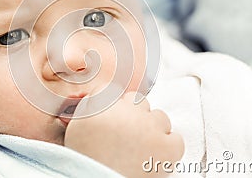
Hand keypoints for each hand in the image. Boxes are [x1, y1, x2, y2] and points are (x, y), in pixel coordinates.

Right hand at [64, 92, 183, 176]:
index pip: (112, 90)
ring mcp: (150, 127)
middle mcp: (128, 110)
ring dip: (153, 129)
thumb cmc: (84, 161)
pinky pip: (176, 139)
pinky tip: (155, 157)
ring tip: (142, 148)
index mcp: (102, 104)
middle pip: (137, 100)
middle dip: (134, 115)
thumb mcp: (76, 129)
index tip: (113, 119)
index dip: (113, 106)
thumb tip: (97, 99)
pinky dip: (168, 148)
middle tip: (127, 135)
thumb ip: (88, 108)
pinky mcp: (167, 146)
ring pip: (160, 117)